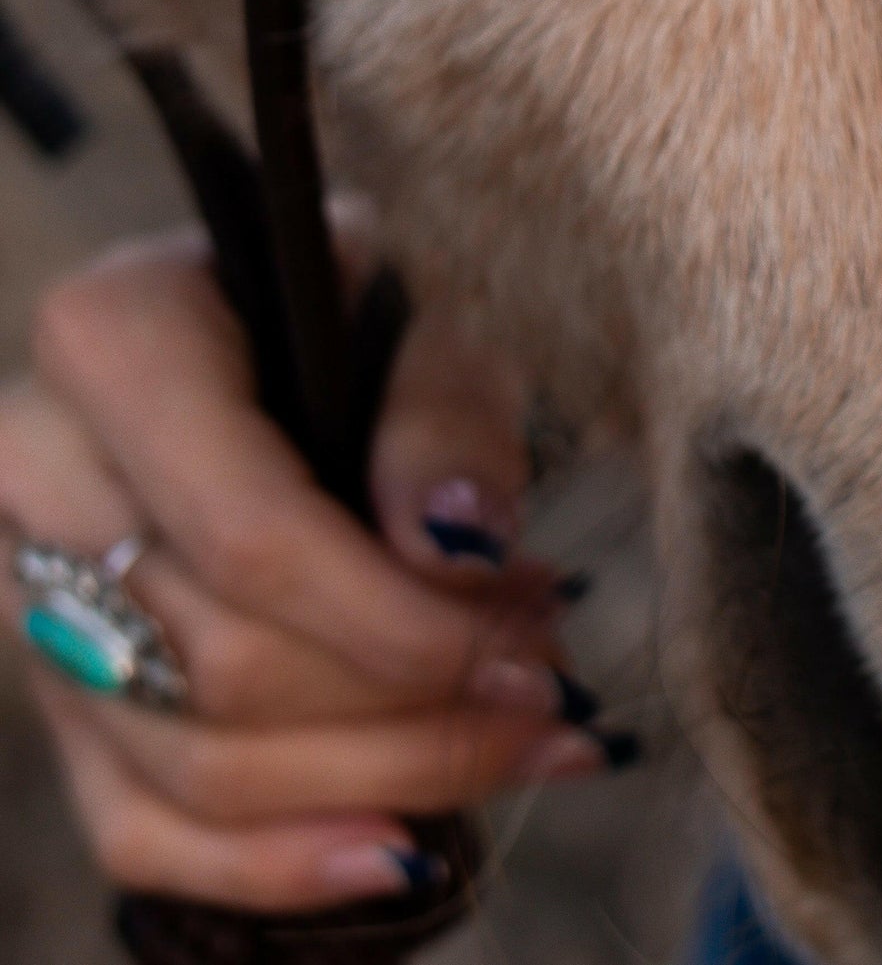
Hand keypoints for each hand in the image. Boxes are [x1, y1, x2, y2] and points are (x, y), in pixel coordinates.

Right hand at [2, 231, 628, 913]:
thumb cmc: (359, 303)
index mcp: (114, 338)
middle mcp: (39, 474)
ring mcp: (32, 600)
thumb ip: (439, 411)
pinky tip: (404, 849)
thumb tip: (454, 548)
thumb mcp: (423, 301)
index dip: (395, 619)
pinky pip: (141, 830)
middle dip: (413, 706)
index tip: (526, 641)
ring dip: (382, 780)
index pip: (247, 532)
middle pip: (226, 666)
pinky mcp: (58, 697)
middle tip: (549, 685)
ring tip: (520, 733)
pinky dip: (279, 862)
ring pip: (196, 766)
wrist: (281, 323)